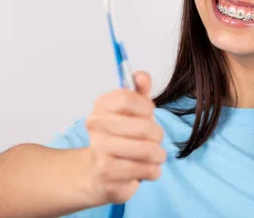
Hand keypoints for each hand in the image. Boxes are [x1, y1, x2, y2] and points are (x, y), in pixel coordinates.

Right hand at [84, 71, 165, 204]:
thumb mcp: (132, 110)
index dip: (146, 107)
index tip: (149, 113)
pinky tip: (146, 168)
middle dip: (157, 134)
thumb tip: (142, 77)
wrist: (100, 173)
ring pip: (147, 150)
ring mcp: (99, 152)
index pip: (127, 99)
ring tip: (154, 155)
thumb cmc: (121, 136)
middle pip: (142, 127)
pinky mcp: (107, 175)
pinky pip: (145, 170)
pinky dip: (153, 170)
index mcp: (101, 106)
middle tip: (155, 138)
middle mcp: (96, 127)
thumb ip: (139, 90)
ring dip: (158, 154)